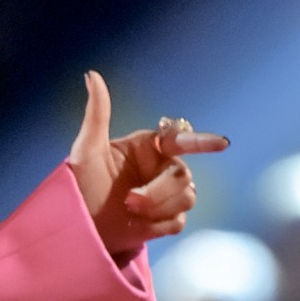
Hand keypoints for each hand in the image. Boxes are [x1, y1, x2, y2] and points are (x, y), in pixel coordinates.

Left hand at [68, 69, 229, 257]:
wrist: (77, 226)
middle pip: (184, 175)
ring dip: (158, 207)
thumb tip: (91, 74)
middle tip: (129, 200)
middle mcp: (160, 168)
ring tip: (130, 210)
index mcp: (147, 147)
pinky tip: (137, 224)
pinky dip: (158, 225)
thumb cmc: (78, 184)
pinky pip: (179, 221)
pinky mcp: (165, 221)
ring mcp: (164, 195)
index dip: (202, 141)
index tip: (222, 143)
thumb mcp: (86, 149)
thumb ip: (96, 112)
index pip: (179, 139)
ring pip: (187, 198)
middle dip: (160, 191)